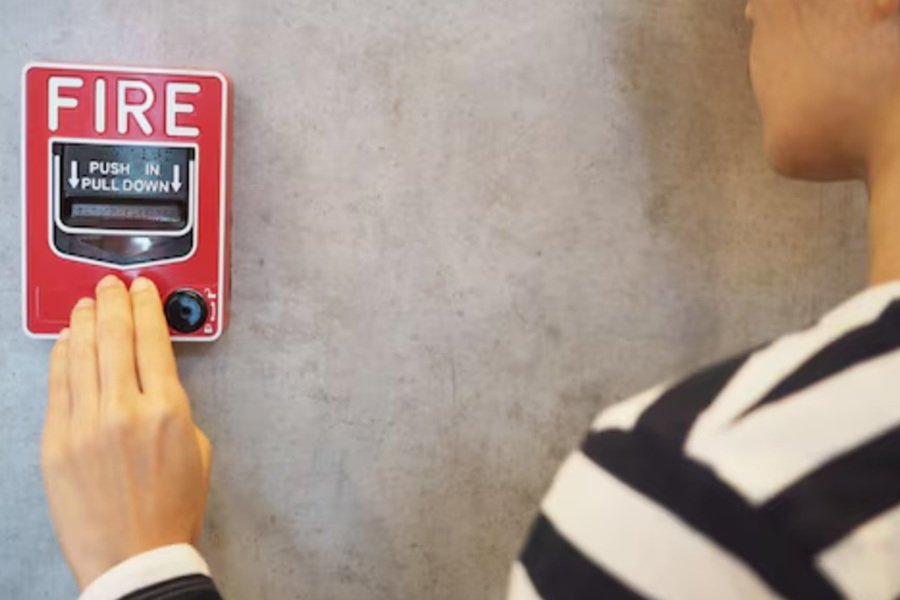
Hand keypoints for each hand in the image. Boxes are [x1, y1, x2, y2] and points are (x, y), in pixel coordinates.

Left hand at [41, 275, 212, 589]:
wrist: (135, 557)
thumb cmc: (170, 511)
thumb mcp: (197, 450)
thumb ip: (176, 407)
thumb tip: (154, 380)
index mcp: (168, 410)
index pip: (153, 340)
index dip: (147, 307)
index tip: (143, 291)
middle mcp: (125, 410)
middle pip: (114, 336)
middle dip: (113, 302)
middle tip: (112, 286)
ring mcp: (86, 425)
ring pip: (81, 353)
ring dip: (84, 321)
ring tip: (87, 303)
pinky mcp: (57, 442)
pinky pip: (57, 385)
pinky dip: (61, 356)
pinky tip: (66, 342)